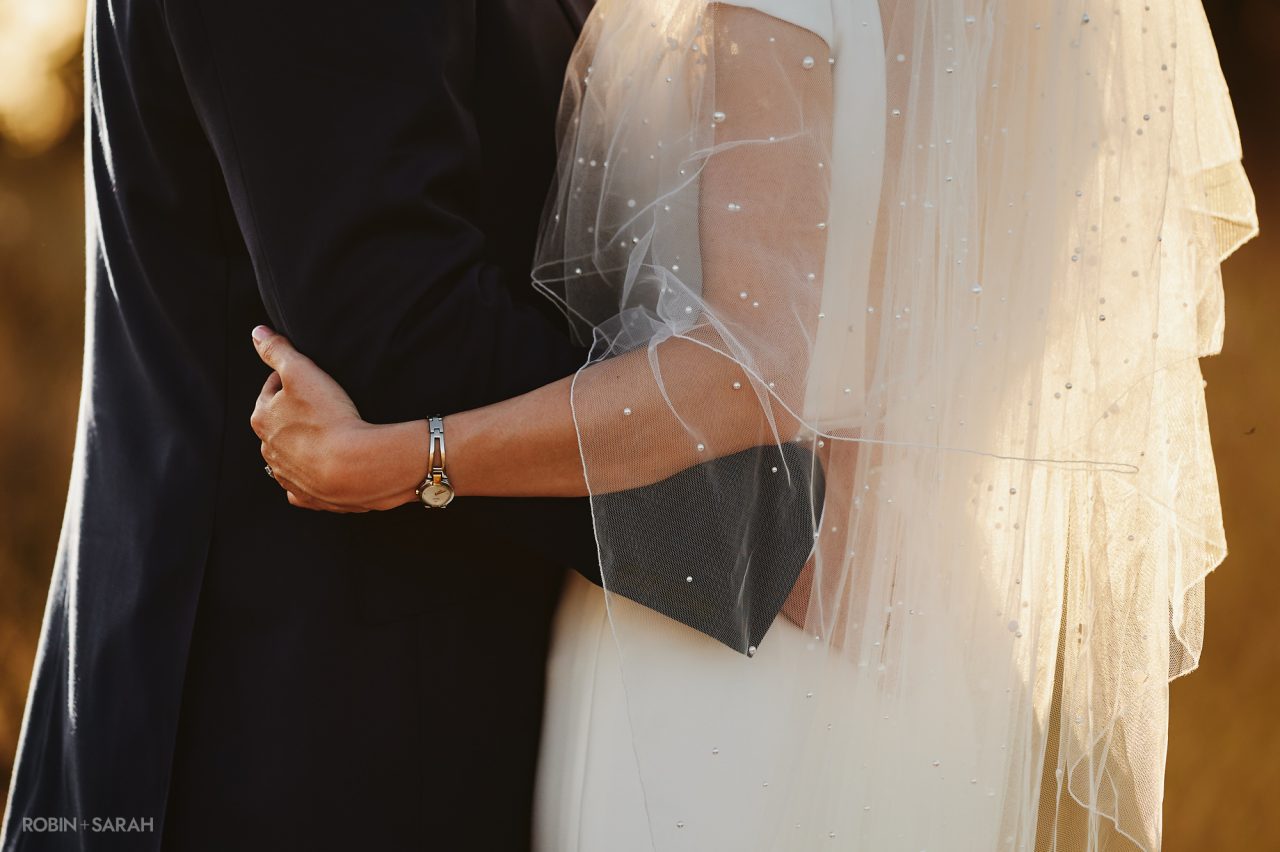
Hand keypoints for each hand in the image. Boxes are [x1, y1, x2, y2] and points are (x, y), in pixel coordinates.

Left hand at [250, 326, 426, 511]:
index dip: (290, 381)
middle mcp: (268, 450)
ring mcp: (286, 476)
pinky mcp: (307, 496)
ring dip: (301, 446)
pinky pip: (301, 486)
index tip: (310, 379)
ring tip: (326, 436)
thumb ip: (277, 350)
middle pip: (277, 424)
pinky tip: (324, 470)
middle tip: (320, 406)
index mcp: (262, 418)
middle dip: (292, 415)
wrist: (355, 468)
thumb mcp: (301, 372)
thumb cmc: (327, 417)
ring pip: (286, 456)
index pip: (271, 390)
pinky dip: (308, 478)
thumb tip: (256, 333)